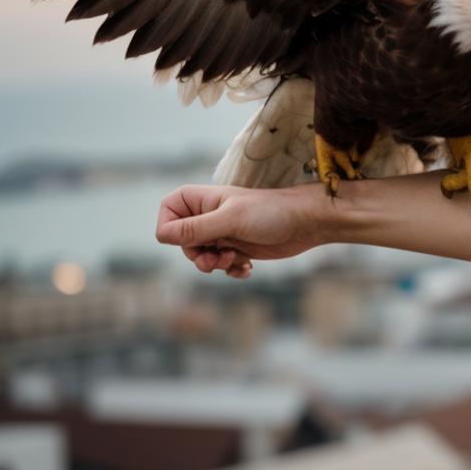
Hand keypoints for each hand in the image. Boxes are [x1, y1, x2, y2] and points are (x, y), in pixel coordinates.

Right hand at [156, 183, 326, 277]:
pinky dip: (230, 270)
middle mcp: (211, 215)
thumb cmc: (272, 213)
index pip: (168, 211)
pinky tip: (247, 268)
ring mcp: (224, 232)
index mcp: (204, 199)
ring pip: (200, 256)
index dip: (169, 228)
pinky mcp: (238, 248)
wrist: (308, 223)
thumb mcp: (231, 220)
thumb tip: (162, 235)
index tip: (186, 240)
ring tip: (233, 261)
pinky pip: (220, 265)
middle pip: (181, 240)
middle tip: (215, 259)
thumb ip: (197, 228)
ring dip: (213, 264)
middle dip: (196, 254)